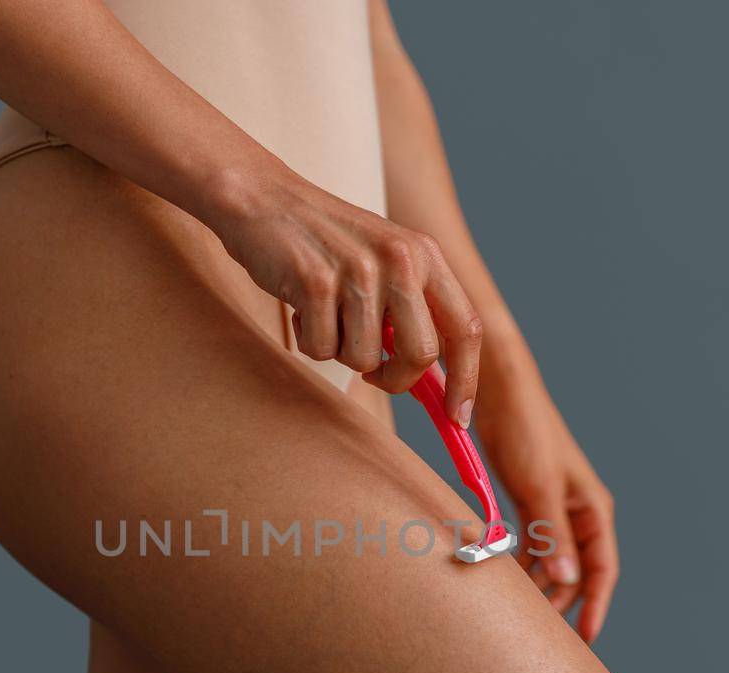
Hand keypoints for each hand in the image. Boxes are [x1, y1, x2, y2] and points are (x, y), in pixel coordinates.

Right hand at [204, 167, 484, 425]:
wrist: (262, 198)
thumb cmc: (324, 243)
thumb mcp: (383, 263)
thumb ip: (414, 311)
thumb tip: (438, 384)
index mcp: (425, 254)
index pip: (465, 328)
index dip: (466, 379)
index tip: (458, 418)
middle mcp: (400, 258)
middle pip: (421, 355)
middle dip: (395, 379)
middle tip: (373, 373)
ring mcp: (358, 270)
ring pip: (364, 359)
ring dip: (338, 349)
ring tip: (324, 312)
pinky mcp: (316, 281)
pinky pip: (320, 348)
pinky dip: (306, 338)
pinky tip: (299, 303)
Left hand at [475, 353, 618, 642]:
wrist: (499, 394)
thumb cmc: (526, 434)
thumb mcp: (540, 489)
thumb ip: (554, 536)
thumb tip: (568, 581)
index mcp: (593, 510)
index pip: (602, 569)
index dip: (595, 605)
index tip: (584, 639)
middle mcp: (577, 513)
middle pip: (576, 571)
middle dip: (562, 601)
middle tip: (542, 635)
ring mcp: (551, 509)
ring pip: (551, 561)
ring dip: (538, 585)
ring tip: (520, 613)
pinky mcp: (526, 502)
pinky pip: (530, 545)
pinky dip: (521, 564)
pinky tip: (504, 580)